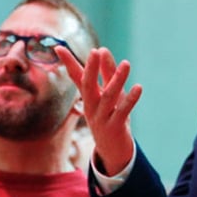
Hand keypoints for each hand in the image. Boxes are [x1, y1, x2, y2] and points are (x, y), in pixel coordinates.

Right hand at [56, 46, 142, 175]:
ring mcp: (101, 118)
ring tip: (127, 64)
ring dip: (117, 80)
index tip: (58, 46)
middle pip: (88, 86)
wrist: (112, 150)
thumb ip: (106, 73)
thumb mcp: (108, 94)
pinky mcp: (114, 127)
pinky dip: (130, 100)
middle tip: (95, 51)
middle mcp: (91, 106)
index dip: (68, 62)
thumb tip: (103, 49)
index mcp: (88, 97)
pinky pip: (122, 111)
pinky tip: (138, 87)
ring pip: (108, 97)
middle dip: (92, 68)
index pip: (77, 77)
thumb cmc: (110, 117)